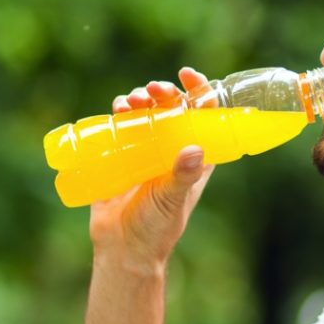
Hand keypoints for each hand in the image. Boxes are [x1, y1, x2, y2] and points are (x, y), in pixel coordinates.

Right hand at [89, 67, 216, 268]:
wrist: (122, 248)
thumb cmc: (156, 228)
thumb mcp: (172, 200)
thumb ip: (182, 176)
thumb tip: (194, 150)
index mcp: (195, 158)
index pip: (204, 116)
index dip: (200, 91)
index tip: (188, 76)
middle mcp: (172, 149)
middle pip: (173, 108)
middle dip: (165, 92)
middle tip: (154, 91)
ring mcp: (147, 150)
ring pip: (147, 113)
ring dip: (141, 99)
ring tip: (133, 101)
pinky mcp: (122, 154)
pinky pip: (122, 125)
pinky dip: (121, 111)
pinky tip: (118, 109)